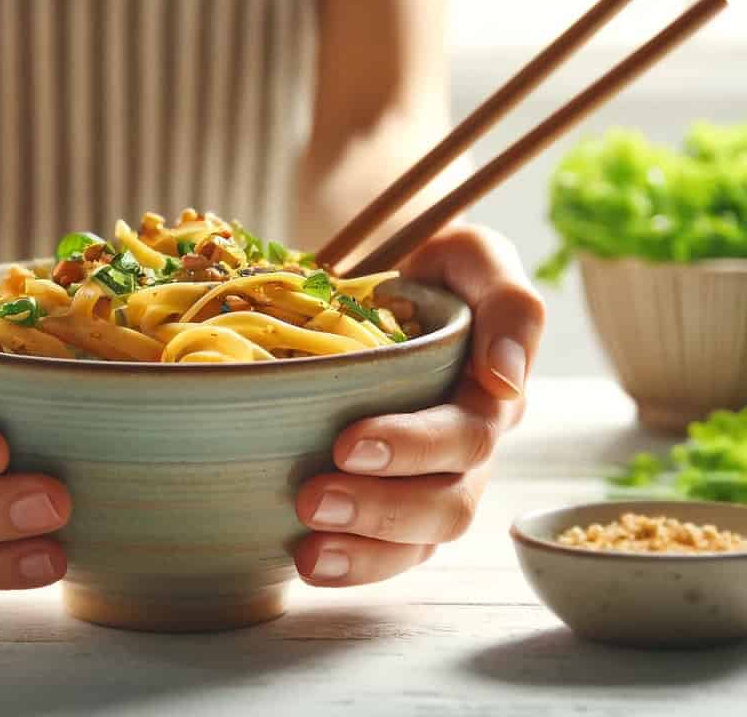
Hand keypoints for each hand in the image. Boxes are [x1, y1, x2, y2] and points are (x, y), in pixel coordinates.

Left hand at [293, 223, 544, 585]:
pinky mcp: (398, 492)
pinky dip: (354, 562)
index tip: (348, 443)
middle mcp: (471, 443)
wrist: (389, 270)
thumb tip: (505, 379)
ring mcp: (436, 476)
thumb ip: (510, 305)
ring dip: (366, 549)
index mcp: (493, 393)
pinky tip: (308, 562)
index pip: (468, 435)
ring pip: (422, 538)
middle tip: (311, 497)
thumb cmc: (435, 262)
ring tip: (308, 552)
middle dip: (381, 506)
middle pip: (447, 501)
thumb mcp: (475, 255)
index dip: (413, 447)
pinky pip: (391, 548)